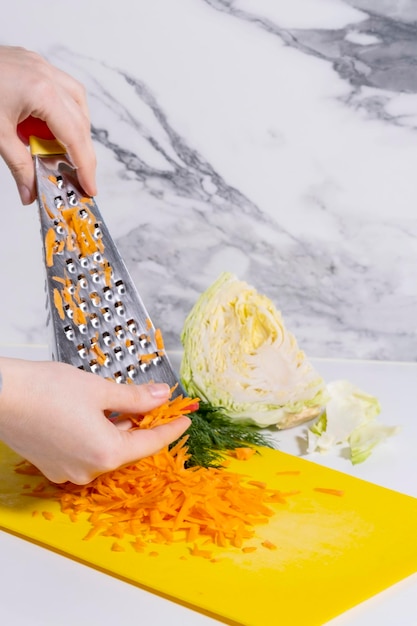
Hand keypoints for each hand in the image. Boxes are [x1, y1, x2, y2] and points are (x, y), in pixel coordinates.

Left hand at [0, 45, 96, 203]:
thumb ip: (18, 165)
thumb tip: (30, 192)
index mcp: (41, 92)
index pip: (74, 137)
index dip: (85, 166)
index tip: (89, 186)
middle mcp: (47, 76)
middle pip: (80, 122)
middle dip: (81, 153)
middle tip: (78, 178)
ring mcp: (40, 66)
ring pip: (76, 102)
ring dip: (75, 130)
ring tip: (63, 153)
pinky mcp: (32, 64)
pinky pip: (61, 89)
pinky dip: (63, 112)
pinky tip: (51, 127)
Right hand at [0, 357, 190, 483]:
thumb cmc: (46, 390)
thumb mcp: (100, 389)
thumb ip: (136, 398)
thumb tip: (162, 397)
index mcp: (107, 453)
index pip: (151, 443)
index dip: (171, 429)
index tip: (185, 420)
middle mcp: (88, 470)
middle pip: (127, 448)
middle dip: (143, 426)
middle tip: (156, 405)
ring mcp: (68, 471)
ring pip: (106, 450)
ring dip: (119, 429)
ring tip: (126, 406)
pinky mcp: (52, 465)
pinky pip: (85, 453)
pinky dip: (98, 436)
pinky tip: (98, 415)